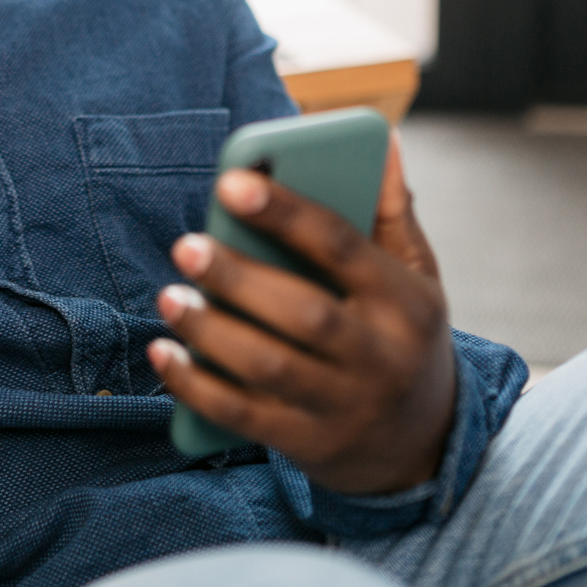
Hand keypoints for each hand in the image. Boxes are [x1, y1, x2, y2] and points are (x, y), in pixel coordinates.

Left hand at [148, 133, 455, 494]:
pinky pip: (242, 416)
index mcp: (404, 301)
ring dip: (210, 332)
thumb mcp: (417, 278)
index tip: (231, 181)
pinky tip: (163, 353)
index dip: (285, 211)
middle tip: (185, 247)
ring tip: (169, 297)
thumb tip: (381, 139)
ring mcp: (344, 406)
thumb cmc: (404, 337)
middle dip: (238, 278)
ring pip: (269, 367)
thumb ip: (391, 212)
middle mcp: (379, 356)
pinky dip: (196, 387)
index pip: (340, 246)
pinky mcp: (308, 444)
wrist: (424, 447)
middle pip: (303, 314)